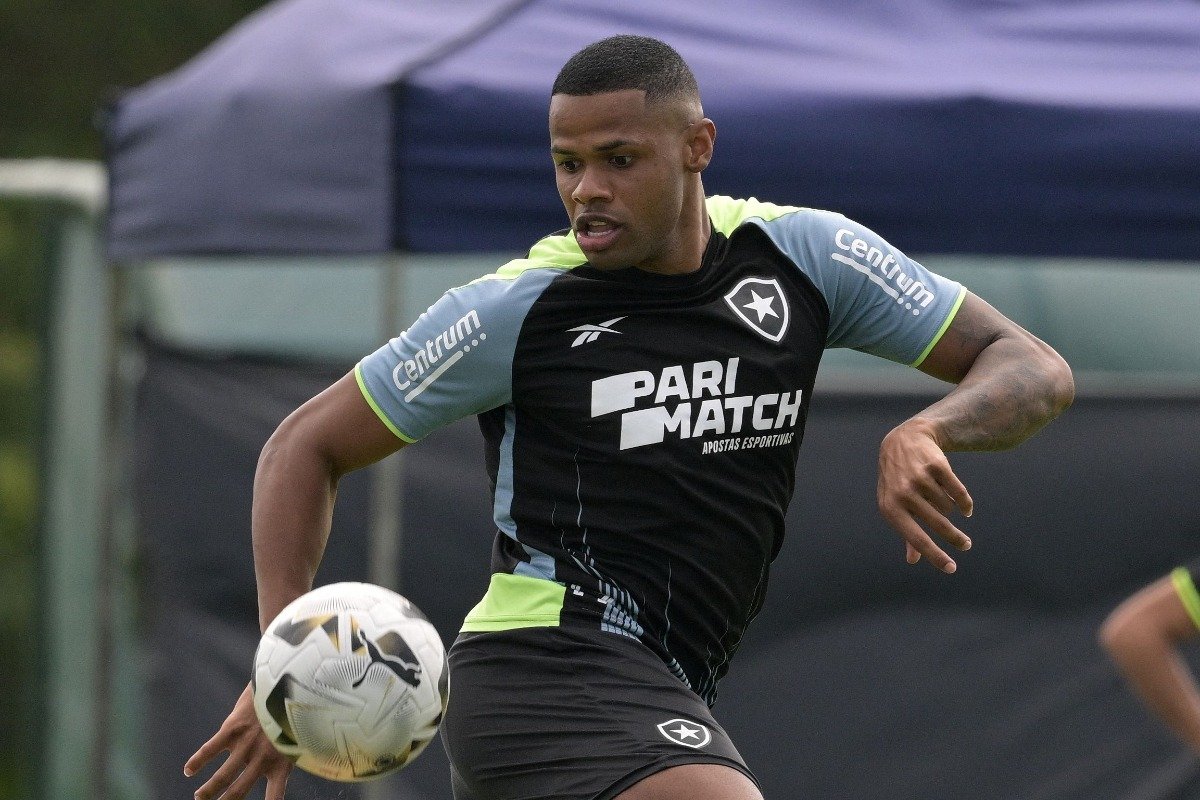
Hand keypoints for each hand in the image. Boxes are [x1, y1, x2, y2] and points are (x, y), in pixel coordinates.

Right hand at [185, 683, 293, 799]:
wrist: (290, 676)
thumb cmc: (298, 705)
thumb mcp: (302, 731)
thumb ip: (295, 747)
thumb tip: (305, 752)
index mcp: (282, 762)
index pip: (275, 796)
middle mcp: (263, 758)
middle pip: (238, 790)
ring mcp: (246, 744)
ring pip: (222, 776)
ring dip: (208, 789)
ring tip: (200, 797)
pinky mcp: (233, 728)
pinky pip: (211, 749)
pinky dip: (198, 761)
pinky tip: (188, 770)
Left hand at [877, 418, 972, 572]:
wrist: (903, 442)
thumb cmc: (898, 482)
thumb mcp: (895, 505)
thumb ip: (906, 533)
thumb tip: (913, 560)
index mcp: (890, 509)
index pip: (916, 539)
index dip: (935, 556)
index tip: (952, 569)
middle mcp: (903, 494)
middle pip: (939, 525)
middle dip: (956, 539)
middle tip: (966, 545)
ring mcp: (919, 478)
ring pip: (948, 508)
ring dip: (949, 508)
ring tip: (942, 500)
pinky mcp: (936, 465)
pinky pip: (958, 492)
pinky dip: (964, 502)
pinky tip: (965, 507)